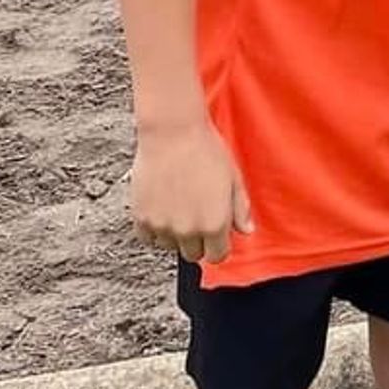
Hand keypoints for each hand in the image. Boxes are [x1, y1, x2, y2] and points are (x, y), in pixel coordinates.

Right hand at [130, 122, 254, 263]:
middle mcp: (188, 231)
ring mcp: (163, 227)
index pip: (217, 255)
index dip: (218, 244)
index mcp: (215, 224)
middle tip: (196, 214)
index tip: (216, 232)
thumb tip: (246, 231)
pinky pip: (148, 237)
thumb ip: (240, 209)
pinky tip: (162, 206)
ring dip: (174, 234)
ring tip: (178, 204)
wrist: (172, 132)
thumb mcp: (233, 178)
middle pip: (193, 254)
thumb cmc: (206, 150)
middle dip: (197, 240)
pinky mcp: (142, 219)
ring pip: (170, 246)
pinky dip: (154, 228)